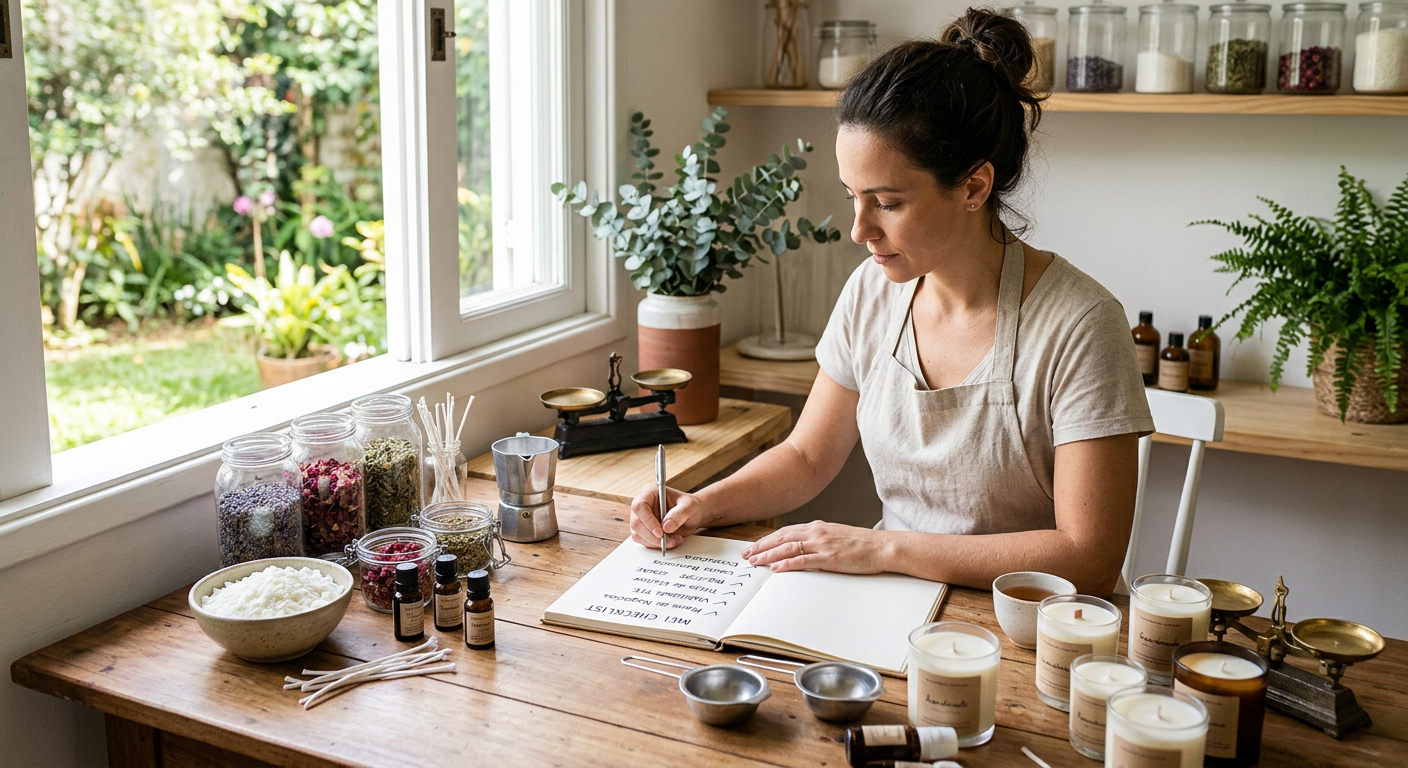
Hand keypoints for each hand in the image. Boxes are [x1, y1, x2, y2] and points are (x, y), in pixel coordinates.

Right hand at [629, 483, 709, 549]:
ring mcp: (641, 518)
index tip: (660, 532)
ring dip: (655, 542)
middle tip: (669, 541)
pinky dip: (656, 545)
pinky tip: (670, 541)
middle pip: (636, 523)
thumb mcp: (689, 507)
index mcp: (650, 492)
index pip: (640, 506)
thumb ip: (679, 514)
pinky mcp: (643, 530)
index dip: (647, 520)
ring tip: (674, 540)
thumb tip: (666, 527)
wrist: (693, 515)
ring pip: (637, 534)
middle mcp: (643, 505)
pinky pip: (643, 541)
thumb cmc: (690, 506)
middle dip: (652, 536)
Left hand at [740, 521, 885, 573]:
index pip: (785, 532)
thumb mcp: (835, 537)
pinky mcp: (829, 558)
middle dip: (761, 546)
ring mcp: (822, 545)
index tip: (754, 546)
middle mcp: (817, 532)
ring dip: (769, 555)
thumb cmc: (862, 544)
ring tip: (755, 562)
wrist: (882, 547)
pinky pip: (804, 560)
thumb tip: (802, 549)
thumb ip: (818, 540)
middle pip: (781, 538)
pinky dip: (787, 564)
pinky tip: (776, 569)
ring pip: (788, 548)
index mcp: (817, 527)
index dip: (767, 539)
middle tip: (746, 555)